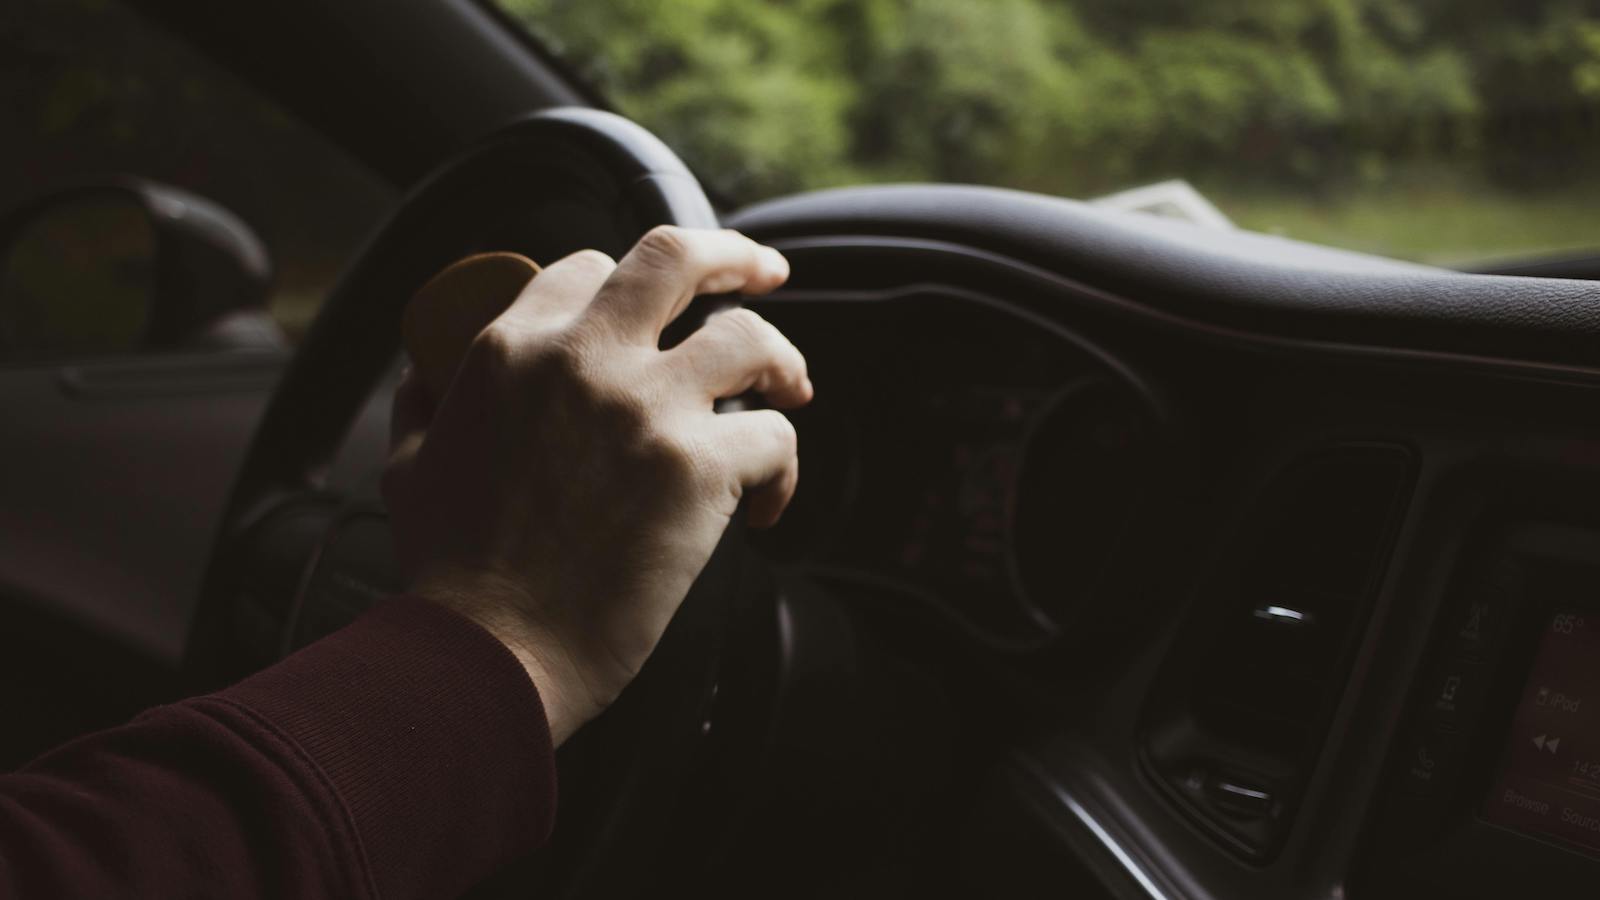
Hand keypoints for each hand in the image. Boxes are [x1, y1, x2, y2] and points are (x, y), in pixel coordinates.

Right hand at [382, 227, 811, 744]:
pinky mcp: (700, 469)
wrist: (491, 649)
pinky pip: (775, 439)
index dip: (625, 283)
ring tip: (790, 388)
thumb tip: (424, 371)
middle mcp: (585, 361)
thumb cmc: (450, 572)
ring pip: (750, 338)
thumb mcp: (407, 466)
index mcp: (513, 350)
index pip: (586, 268)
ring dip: (782, 358)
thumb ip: (423, 404)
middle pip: (676, 258)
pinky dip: (784, 470)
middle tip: (763, 272)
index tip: (655, 311)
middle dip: (733, 256)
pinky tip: (767, 504)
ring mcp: (648, 409)